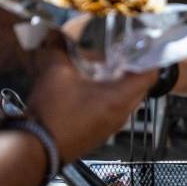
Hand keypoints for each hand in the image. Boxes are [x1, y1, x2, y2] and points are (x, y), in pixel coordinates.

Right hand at [26, 36, 156, 162]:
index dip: (147, 57)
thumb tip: (57, 36)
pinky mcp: (101, 132)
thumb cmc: (50, 116)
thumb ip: (59, 49)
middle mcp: (121, 114)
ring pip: (127, 99)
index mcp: (119, 98)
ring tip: (103, 68)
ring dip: (119, 83)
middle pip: (140, 86)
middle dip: (131, 68)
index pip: (149, 75)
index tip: (139, 46)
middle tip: (118, 53)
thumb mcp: (55, 73)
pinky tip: (90, 87)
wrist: (37, 148)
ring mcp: (112, 126)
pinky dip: (109, 96)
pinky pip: (115, 110)